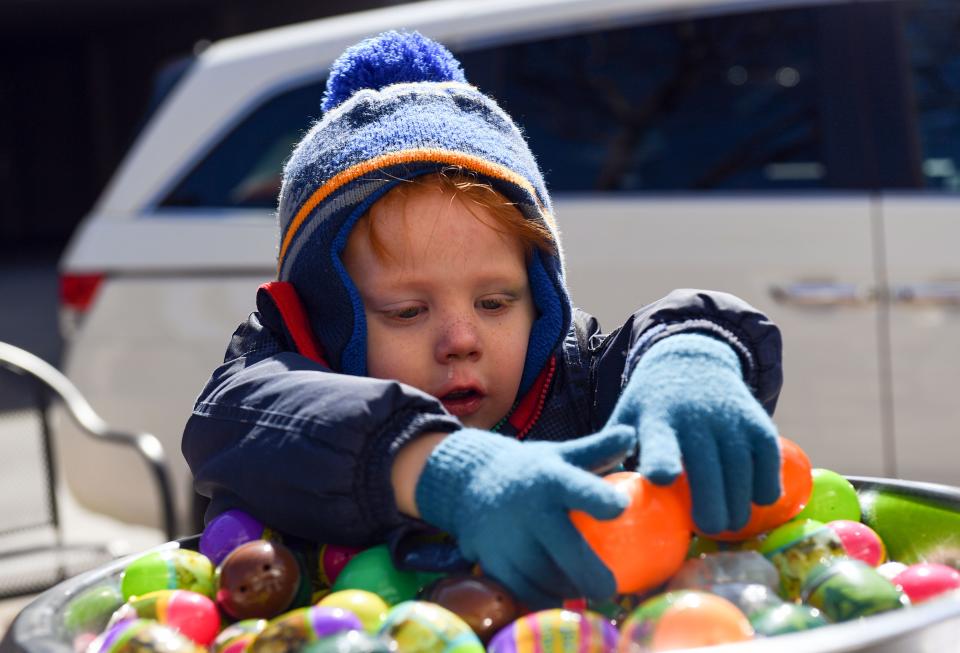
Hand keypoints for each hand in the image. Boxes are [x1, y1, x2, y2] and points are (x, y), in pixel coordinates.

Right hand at [414, 427, 633, 607]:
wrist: (468, 483)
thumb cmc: (530, 470)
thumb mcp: (561, 455)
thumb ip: (598, 449)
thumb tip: (632, 434)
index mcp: (550, 479)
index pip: (579, 488)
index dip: (601, 499)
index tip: (620, 508)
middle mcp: (528, 510)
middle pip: (568, 553)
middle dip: (595, 577)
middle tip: (611, 588)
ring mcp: (508, 539)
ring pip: (548, 580)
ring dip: (570, 590)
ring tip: (584, 590)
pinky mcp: (493, 562)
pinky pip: (525, 593)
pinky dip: (545, 599)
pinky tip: (558, 596)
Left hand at [607, 333, 780, 533]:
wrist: (690, 361)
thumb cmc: (651, 406)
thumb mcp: (625, 420)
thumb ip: (611, 457)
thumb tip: (595, 503)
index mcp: (655, 418)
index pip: (659, 441)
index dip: (662, 459)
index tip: (663, 479)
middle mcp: (694, 415)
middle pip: (707, 467)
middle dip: (710, 504)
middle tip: (708, 529)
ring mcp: (727, 416)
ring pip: (740, 466)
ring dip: (739, 502)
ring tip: (731, 525)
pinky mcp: (756, 418)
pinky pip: (767, 456)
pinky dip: (766, 482)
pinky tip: (759, 501)